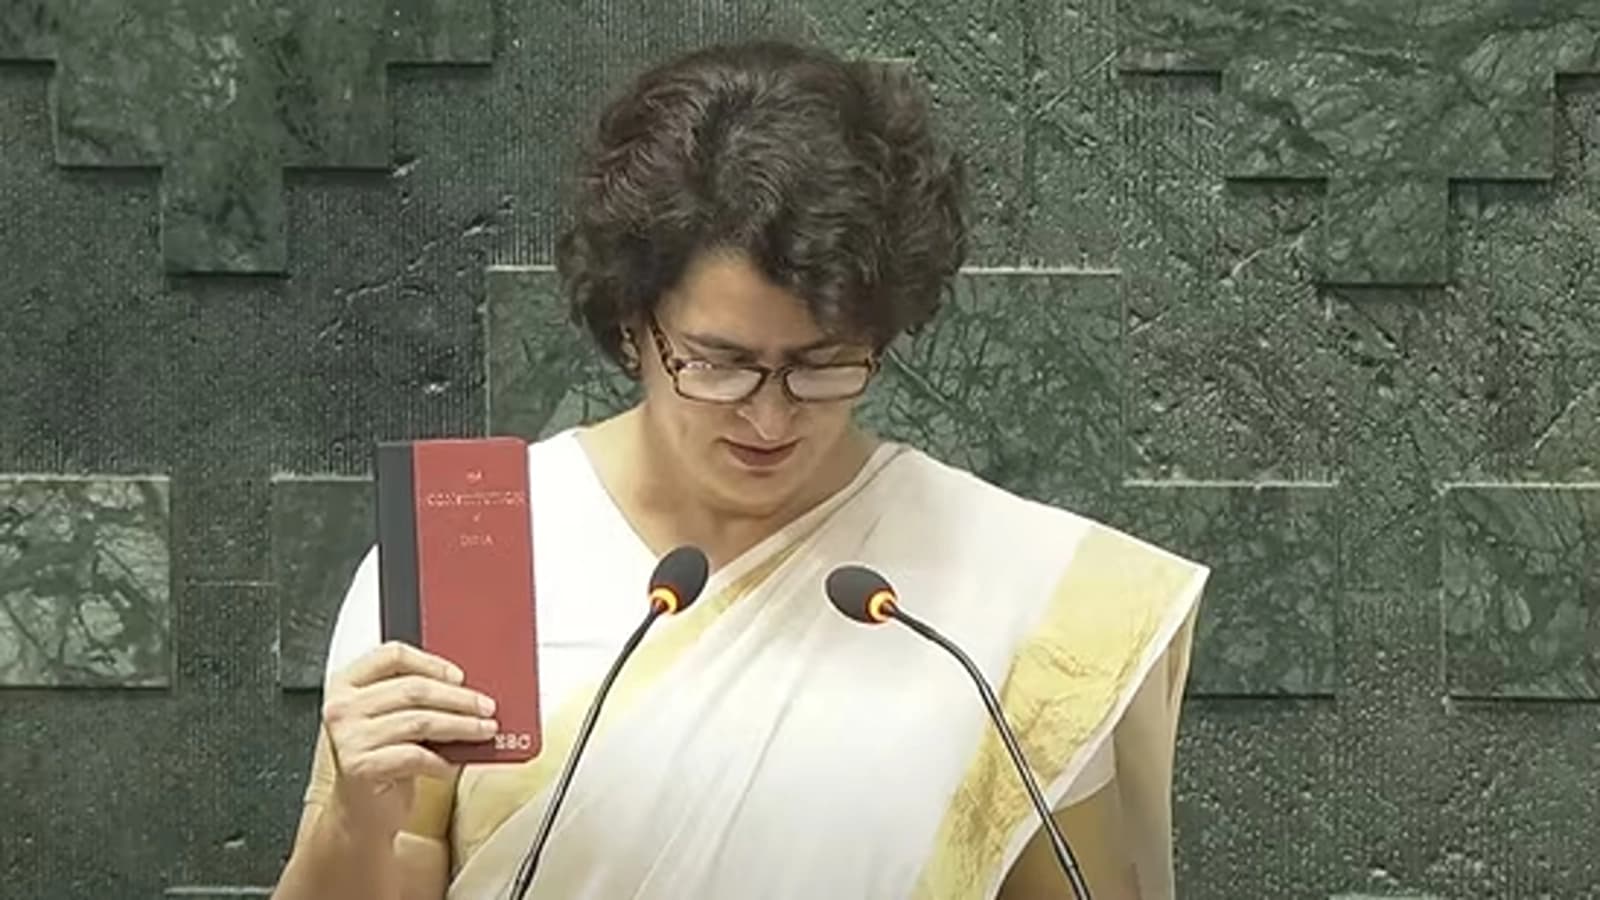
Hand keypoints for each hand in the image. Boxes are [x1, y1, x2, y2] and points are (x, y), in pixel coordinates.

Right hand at [320, 641, 498, 837]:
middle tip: (487, 707)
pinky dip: (440, 760)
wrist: (357, 813)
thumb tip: (469, 690)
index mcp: (347, 684)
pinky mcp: (359, 767)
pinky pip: (414, 756)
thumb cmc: (380, 761)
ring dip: (460, 726)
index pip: (392, 656)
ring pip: (419, 721)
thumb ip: (415, 700)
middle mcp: (342, 707)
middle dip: (459, 698)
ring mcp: (348, 737)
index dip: (431, 662)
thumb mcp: (392, 721)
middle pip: (413, 688)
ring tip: (484, 731)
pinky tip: (452, 765)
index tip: (460, 676)